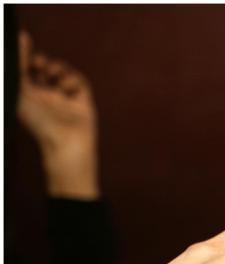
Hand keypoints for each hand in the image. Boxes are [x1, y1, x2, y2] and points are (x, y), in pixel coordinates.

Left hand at [17, 31, 98, 199]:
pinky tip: (66, 88)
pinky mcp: (82, 100)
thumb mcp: (22, 89)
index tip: (23, 45)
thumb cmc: (38, 121)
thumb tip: (21, 36)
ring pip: (62, 71)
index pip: (24, 69)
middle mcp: (45, 95)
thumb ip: (19, 63)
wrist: (64, 143)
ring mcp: (64, 97)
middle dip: (41, 61)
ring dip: (57, 69)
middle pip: (43, 67)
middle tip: (38, 64)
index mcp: (27, 95)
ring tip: (52, 76)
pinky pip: (78, 80)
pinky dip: (71, 79)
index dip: (25, 56)